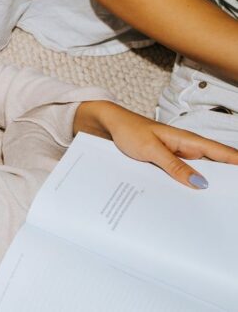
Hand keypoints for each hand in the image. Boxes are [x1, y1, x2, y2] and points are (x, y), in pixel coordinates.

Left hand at [75, 100, 237, 188]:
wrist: (108, 125)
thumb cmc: (129, 130)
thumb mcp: (151, 149)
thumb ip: (175, 166)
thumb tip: (200, 183)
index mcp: (189, 141)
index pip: (223, 154)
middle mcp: (187, 149)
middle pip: (214, 167)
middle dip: (224, 183)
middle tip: (227, 202)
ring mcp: (177, 157)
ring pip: (197, 174)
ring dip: (202, 187)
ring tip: (210, 208)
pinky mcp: (166, 163)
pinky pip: (181, 176)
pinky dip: (184, 186)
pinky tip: (184, 201)